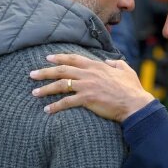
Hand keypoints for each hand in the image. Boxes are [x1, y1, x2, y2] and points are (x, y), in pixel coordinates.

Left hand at [30, 54, 154, 121]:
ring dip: (45, 88)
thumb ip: (116, 64)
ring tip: (34, 92)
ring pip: (61, 85)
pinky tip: (47, 110)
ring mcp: (87, 86)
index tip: (47, 58)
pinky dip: (55, 106)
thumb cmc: (132, 89)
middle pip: (62, 70)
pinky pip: (67, 102)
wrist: (135, 104)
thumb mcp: (126, 70)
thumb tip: (109, 61)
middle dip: (45, 71)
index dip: (59, 57)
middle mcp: (89, 74)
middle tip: (32, 74)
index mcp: (97, 66)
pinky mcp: (87, 99)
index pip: (73, 58)